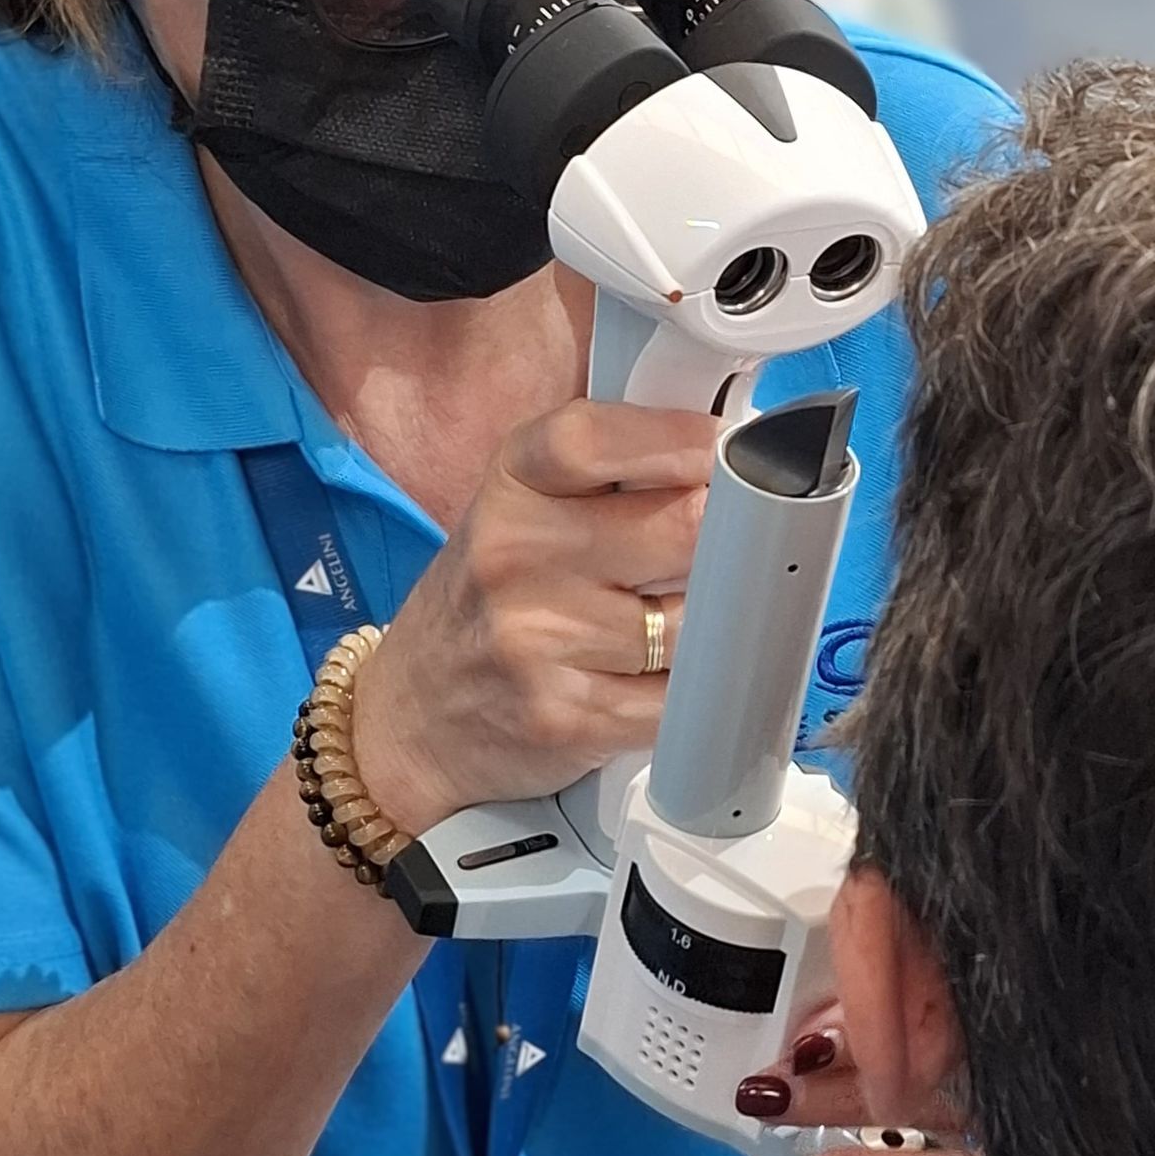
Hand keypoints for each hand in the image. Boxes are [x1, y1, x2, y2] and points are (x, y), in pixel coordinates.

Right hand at [353, 401, 717, 834]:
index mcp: (511, 485)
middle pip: (681, 525)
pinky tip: (670, 679)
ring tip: (689, 617)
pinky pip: (679, 698)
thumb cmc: (490, 599)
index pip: (594, 439)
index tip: (724, 448)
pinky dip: (694, 691)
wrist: (412, 717)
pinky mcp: (567, 717)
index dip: (676, 438)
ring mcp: (538, 639)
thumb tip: (730, 452)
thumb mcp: (521, 510)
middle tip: (742, 544)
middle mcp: (515, 554)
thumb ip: (610, 474)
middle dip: (730, 536)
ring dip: (714, 622)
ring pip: (694, 620)